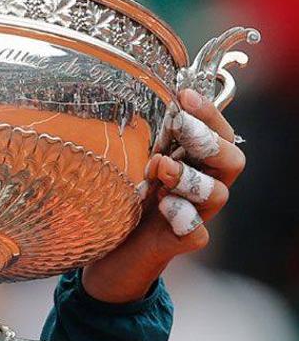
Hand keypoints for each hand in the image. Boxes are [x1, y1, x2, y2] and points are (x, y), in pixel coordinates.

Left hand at [82, 88, 245, 302]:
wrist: (108, 251)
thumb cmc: (120, 198)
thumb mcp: (126, 160)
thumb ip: (138, 135)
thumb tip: (128, 89)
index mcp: (191, 162)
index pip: (218, 132)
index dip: (208, 113)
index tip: (184, 97)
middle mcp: (200, 187)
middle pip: (232, 160)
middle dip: (209, 141)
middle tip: (180, 130)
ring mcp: (194, 215)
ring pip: (218, 194)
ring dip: (191, 178)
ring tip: (161, 168)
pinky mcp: (180, 242)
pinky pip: (197, 232)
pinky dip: (184, 219)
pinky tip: (164, 209)